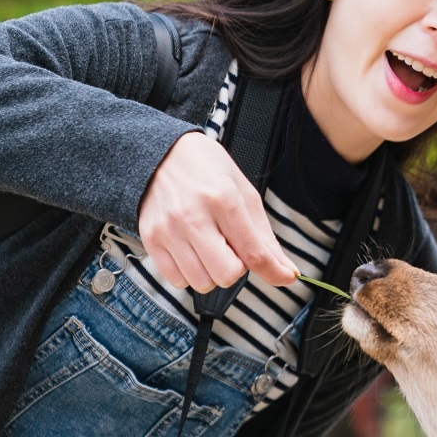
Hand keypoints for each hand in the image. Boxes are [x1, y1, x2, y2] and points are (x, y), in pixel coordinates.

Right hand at [138, 132, 294, 292]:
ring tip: (209, 246)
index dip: (274, 272)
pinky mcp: (150, 239)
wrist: (160, 153)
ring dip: (212, 272)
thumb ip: (264, 236)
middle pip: (227, 274)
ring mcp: (168, 229)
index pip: (253, 253)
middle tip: (231, 247)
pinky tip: (191, 251)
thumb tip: (286, 271)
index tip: (286, 278)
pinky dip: (189, 273)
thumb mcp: (244, 193)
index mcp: (223, 199)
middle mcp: (193, 216)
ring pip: (202, 282)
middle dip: (236, 268)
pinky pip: (177, 280)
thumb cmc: (206, 170)